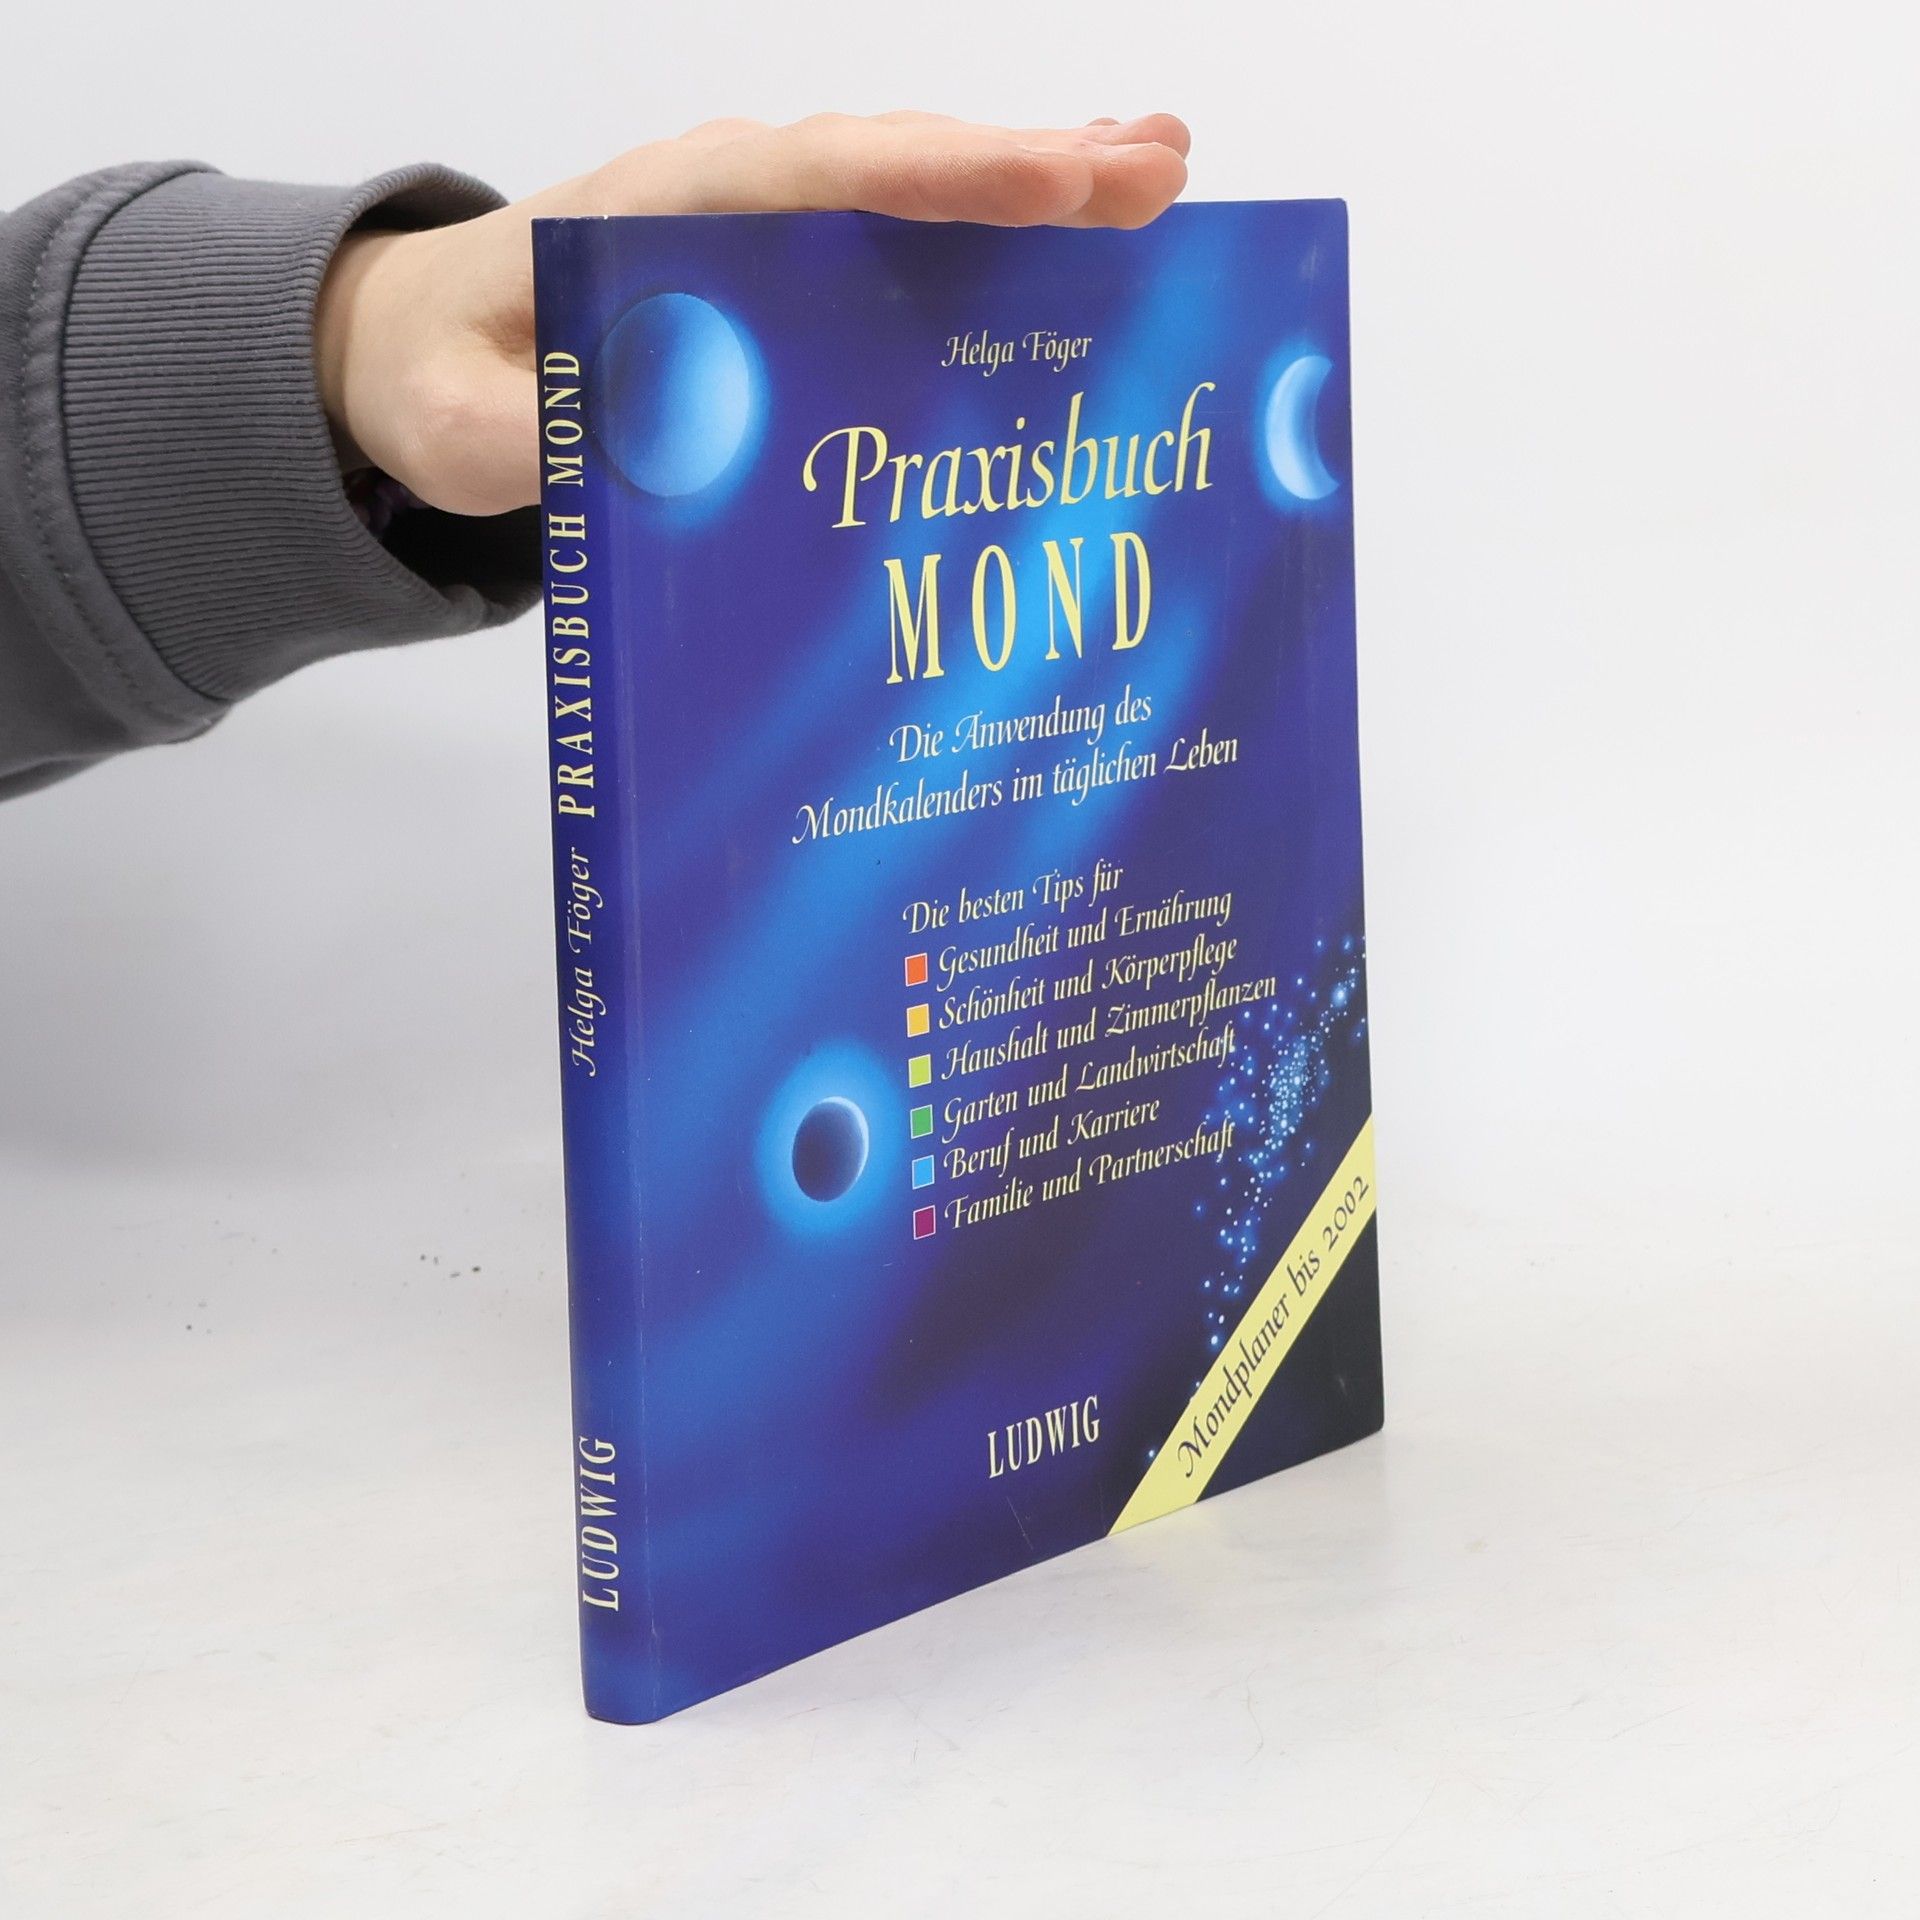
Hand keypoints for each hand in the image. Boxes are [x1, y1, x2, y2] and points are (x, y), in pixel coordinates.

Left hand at [313, 111, 1190, 517]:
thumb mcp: (467, 424)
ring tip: (1162, 179)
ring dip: (1040, 183)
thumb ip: (536, 436)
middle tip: (1163, 174)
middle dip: (1034, 170)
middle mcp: (736, 200)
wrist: (427, 350)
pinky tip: (1081, 227)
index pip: (826, 181)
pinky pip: (906, 235)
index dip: (946, 181)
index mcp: (665, 213)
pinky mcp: (790, 272)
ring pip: (920, 191)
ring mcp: (771, 230)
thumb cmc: (449, 377)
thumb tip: (644, 452)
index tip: (1057, 188)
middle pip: (902, 168)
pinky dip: (996, 225)